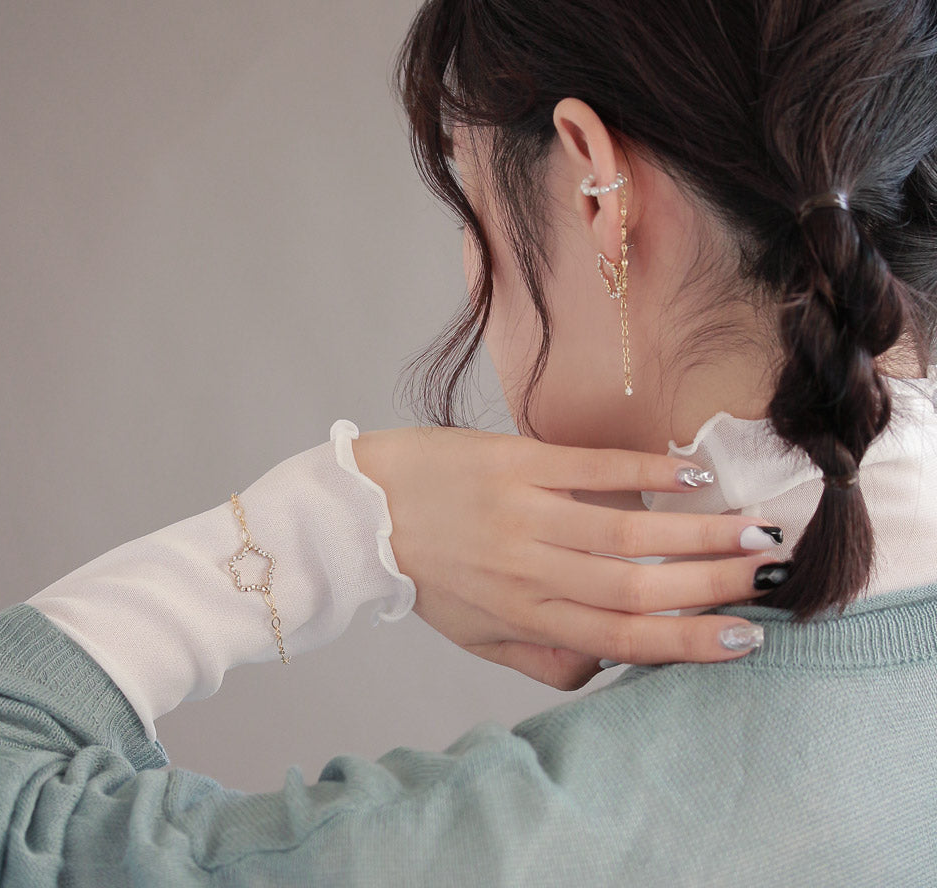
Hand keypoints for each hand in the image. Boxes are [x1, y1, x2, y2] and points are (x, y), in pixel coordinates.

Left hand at [351, 425, 785, 689]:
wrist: (363, 508)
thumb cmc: (425, 572)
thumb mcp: (474, 635)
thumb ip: (539, 658)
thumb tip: (606, 670)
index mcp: (525, 616)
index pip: (623, 639)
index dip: (690, 643)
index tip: (747, 637)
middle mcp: (531, 571)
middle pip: (637, 588)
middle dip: (712, 587)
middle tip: (770, 574)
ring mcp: (525, 515)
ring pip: (628, 533)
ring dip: (698, 533)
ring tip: (753, 530)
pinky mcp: (516, 464)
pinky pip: (593, 469)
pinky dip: (647, 472)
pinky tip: (691, 474)